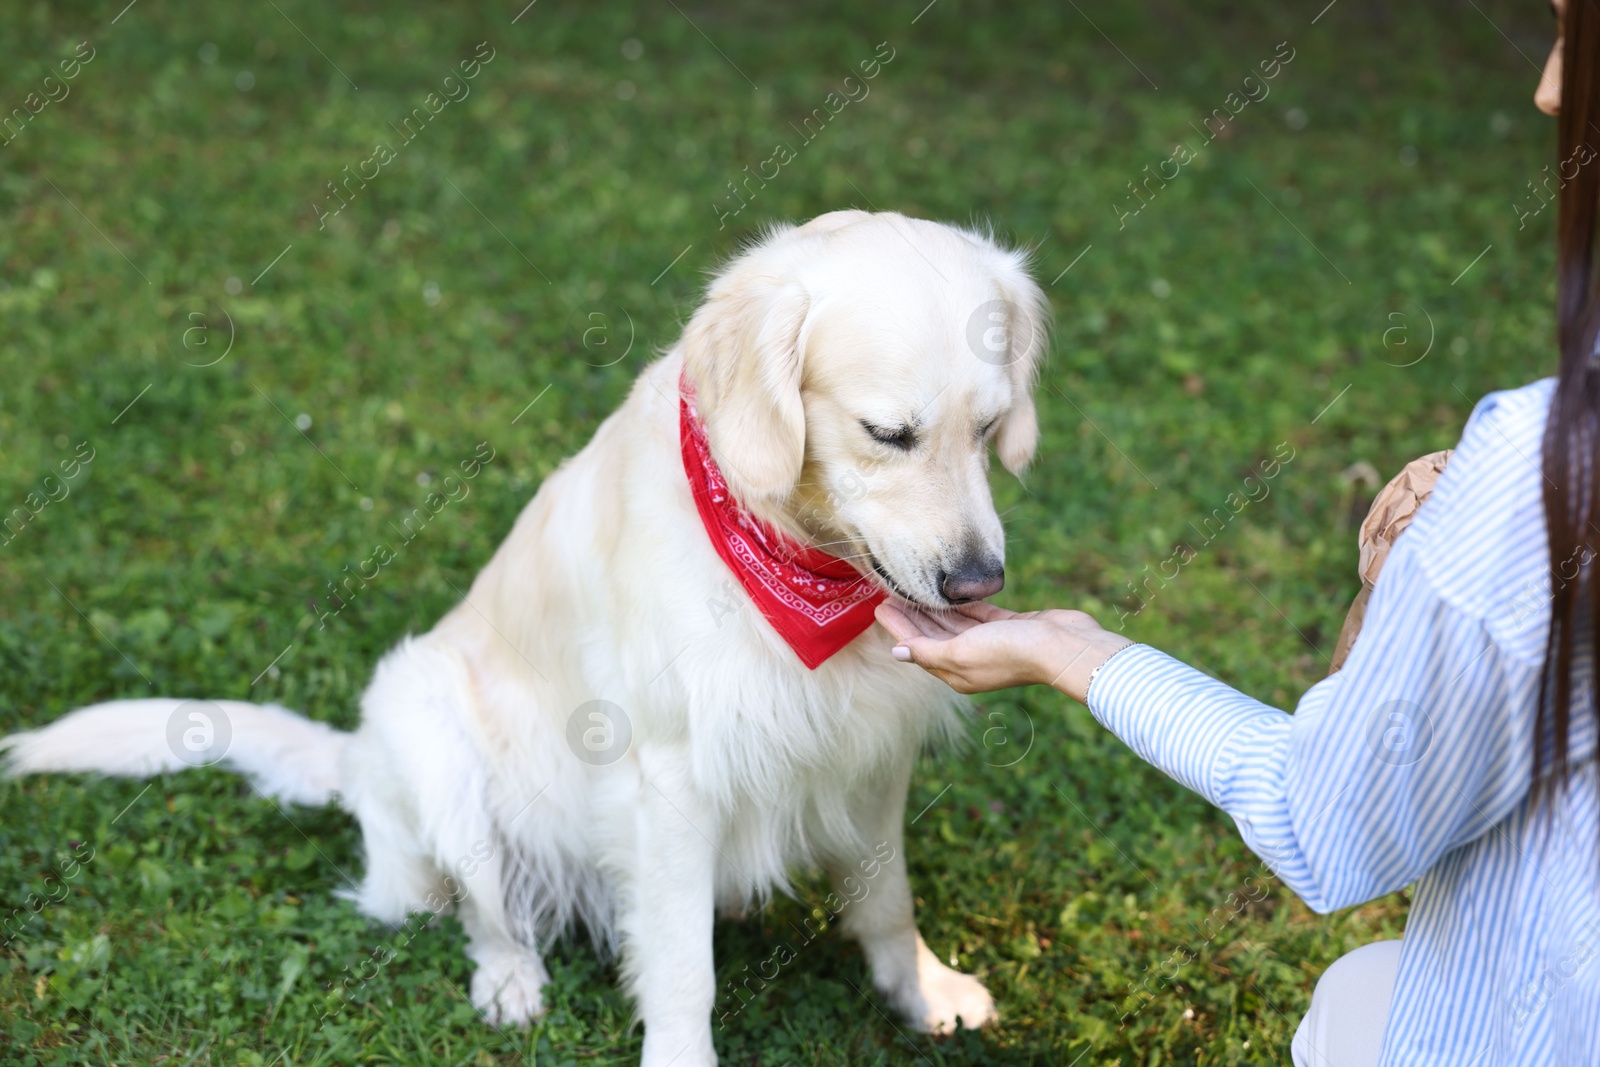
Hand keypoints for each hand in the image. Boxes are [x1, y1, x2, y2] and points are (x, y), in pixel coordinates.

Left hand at [874, 601, 1133, 701]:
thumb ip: (928, 651)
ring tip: (912, 587)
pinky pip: (976, 614)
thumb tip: (898, 654)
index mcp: (956, 672)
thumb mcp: (962, 653)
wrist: (1063, 646)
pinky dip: (961, 603)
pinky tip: (948, 590)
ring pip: (952, 623)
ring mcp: (989, 643)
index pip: (918, 647)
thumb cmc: (1011, 651)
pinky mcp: (1006, 627)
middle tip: (890, 591)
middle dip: (911, 615)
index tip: (880, 605)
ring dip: (932, 607)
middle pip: (932, 635)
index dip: (898, 627)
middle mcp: (970, 660)